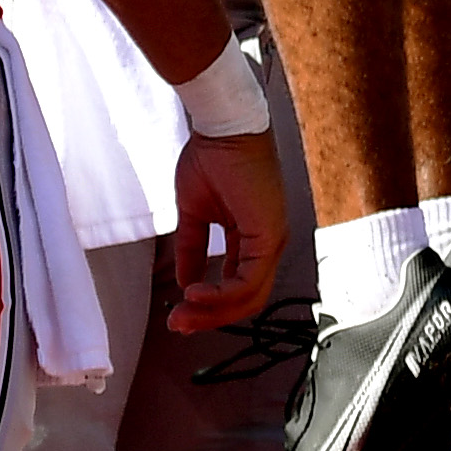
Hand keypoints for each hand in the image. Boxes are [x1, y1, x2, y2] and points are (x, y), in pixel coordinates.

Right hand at [166, 129, 289, 333]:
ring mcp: (272, 241)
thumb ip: (192, 248)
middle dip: (209, 317)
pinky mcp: (270, 236)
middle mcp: (268, 244)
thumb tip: (183, 279)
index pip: (237, 286)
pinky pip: (248, 280)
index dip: (209, 305)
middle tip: (178, 323)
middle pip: (245, 300)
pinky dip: (221, 293)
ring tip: (183, 312)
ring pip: (249, 297)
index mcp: (252, 237)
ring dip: (213, 311)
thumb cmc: (212, 157)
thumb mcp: (194, 212)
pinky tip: (194, 291)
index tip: (179, 311)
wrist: (222, 126)